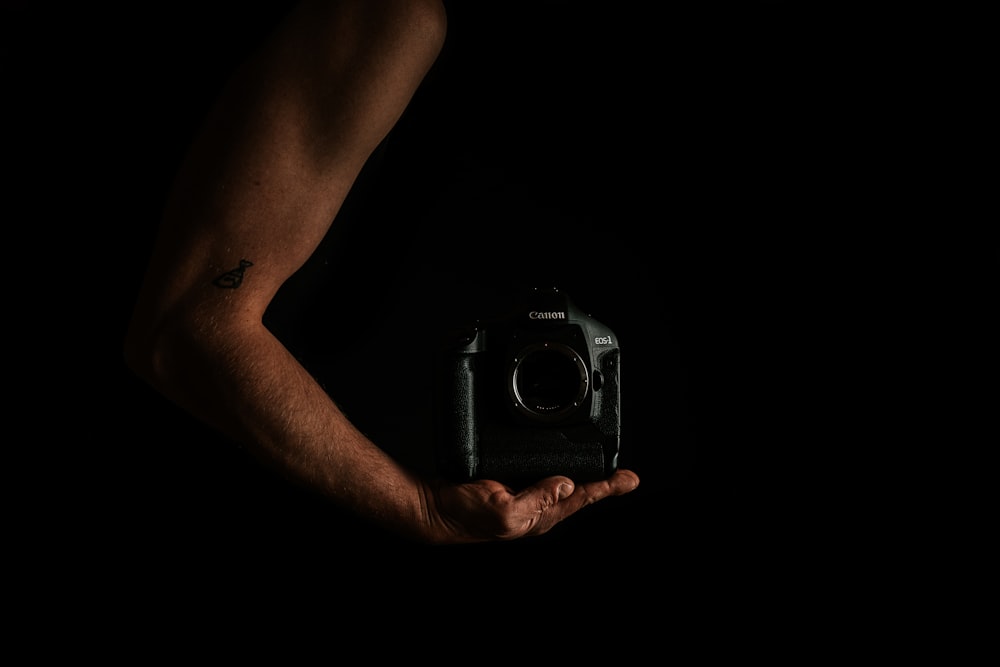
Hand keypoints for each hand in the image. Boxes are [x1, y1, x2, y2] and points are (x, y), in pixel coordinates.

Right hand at [423, 470, 639, 543]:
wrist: (435, 507)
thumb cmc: (464, 514)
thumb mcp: (504, 509)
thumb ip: (536, 497)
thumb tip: (566, 483)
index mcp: (540, 516)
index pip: (581, 497)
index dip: (607, 487)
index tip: (630, 479)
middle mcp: (537, 508)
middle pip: (578, 491)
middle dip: (604, 484)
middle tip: (628, 476)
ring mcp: (525, 497)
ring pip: (562, 483)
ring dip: (583, 475)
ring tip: (607, 471)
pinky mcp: (512, 485)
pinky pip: (541, 474)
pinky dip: (557, 466)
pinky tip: (563, 463)